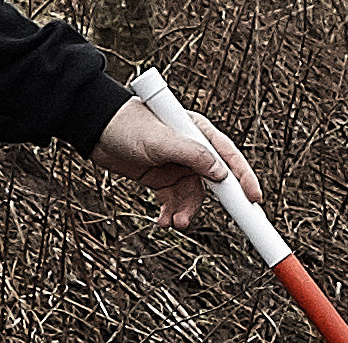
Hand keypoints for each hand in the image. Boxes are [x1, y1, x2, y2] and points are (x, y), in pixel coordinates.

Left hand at [89, 97, 261, 227]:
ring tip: (175, 223)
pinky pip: (174, 201)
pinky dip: (171, 213)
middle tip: (225, 221)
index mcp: (196, 130)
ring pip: (193, 195)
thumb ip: (190, 154)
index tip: (254, 199)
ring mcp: (176, 165)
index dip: (244, 177)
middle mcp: (191, 148)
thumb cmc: (126, 124)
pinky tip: (163, 222)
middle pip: (214, 181)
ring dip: (187, 211)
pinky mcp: (161, 178)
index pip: (228, 155)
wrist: (93, 130)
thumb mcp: (159, 138)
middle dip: (216, 203)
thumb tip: (221, 173)